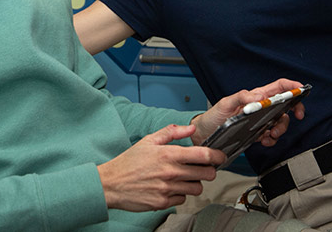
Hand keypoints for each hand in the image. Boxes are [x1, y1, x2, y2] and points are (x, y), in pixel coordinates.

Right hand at [97, 124, 224, 211]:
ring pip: (197, 188)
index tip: (220, 156)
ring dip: (194, 183)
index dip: (217, 155)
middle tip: (202, 168)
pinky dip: (180, 195)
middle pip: (207, 174)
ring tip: (184, 178)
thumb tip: (190, 128)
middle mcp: (170, 172)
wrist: (111, 184)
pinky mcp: (163, 203)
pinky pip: (182, 200)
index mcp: (168, 154)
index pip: (203, 155)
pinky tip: (170, 188)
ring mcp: (168, 189)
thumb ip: (171, 133)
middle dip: (208, 171)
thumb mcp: (148, 141)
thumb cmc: (129, 162)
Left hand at [190, 78, 305, 146]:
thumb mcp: (225, 103)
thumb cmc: (213, 116)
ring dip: (280, 129)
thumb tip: (259, 97)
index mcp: (255, 96)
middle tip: (295, 117)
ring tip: (271, 134)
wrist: (205, 135)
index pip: (279, 87)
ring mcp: (260, 120)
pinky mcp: (257, 133)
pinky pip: (271, 136)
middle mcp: (260, 107)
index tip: (302, 91)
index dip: (292, 86)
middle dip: (293, 111)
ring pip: (280, 122)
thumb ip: (242, 97)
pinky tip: (264, 140)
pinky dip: (271, 140)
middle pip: (285, 106)